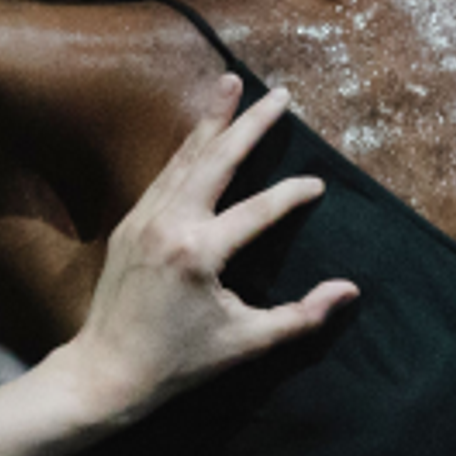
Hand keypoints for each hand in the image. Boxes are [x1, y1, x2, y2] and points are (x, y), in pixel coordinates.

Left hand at [56, 80, 358, 421]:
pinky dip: (186, 149)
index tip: (317, 185)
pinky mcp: (130, 224)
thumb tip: (349, 290)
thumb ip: (301, 316)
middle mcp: (170, 224)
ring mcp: (145, 219)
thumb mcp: (246, 342)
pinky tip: (200, 133)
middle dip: (250, 124)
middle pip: (218, 159)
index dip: (293, 195)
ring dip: (212, 121)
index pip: (260, 209)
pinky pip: (164, 175)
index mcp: (200, 252)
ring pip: (185, 157)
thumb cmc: (179, 362)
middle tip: (280, 95)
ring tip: (231, 84)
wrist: (106, 371)